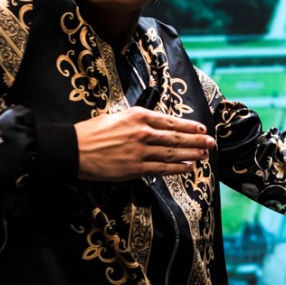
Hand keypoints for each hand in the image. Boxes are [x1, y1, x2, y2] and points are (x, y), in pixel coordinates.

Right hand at [74, 108, 214, 180]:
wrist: (74, 149)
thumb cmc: (93, 131)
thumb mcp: (118, 116)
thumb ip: (138, 120)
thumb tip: (156, 125)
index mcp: (138, 116)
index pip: (171, 121)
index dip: (189, 125)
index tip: (201, 127)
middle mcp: (143, 132)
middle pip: (177, 137)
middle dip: (197, 140)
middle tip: (211, 142)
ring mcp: (140, 151)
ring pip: (173, 153)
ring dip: (192, 154)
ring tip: (205, 154)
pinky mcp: (135, 168)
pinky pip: (162, 168)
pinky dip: (177, 168)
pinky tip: (189, 167)